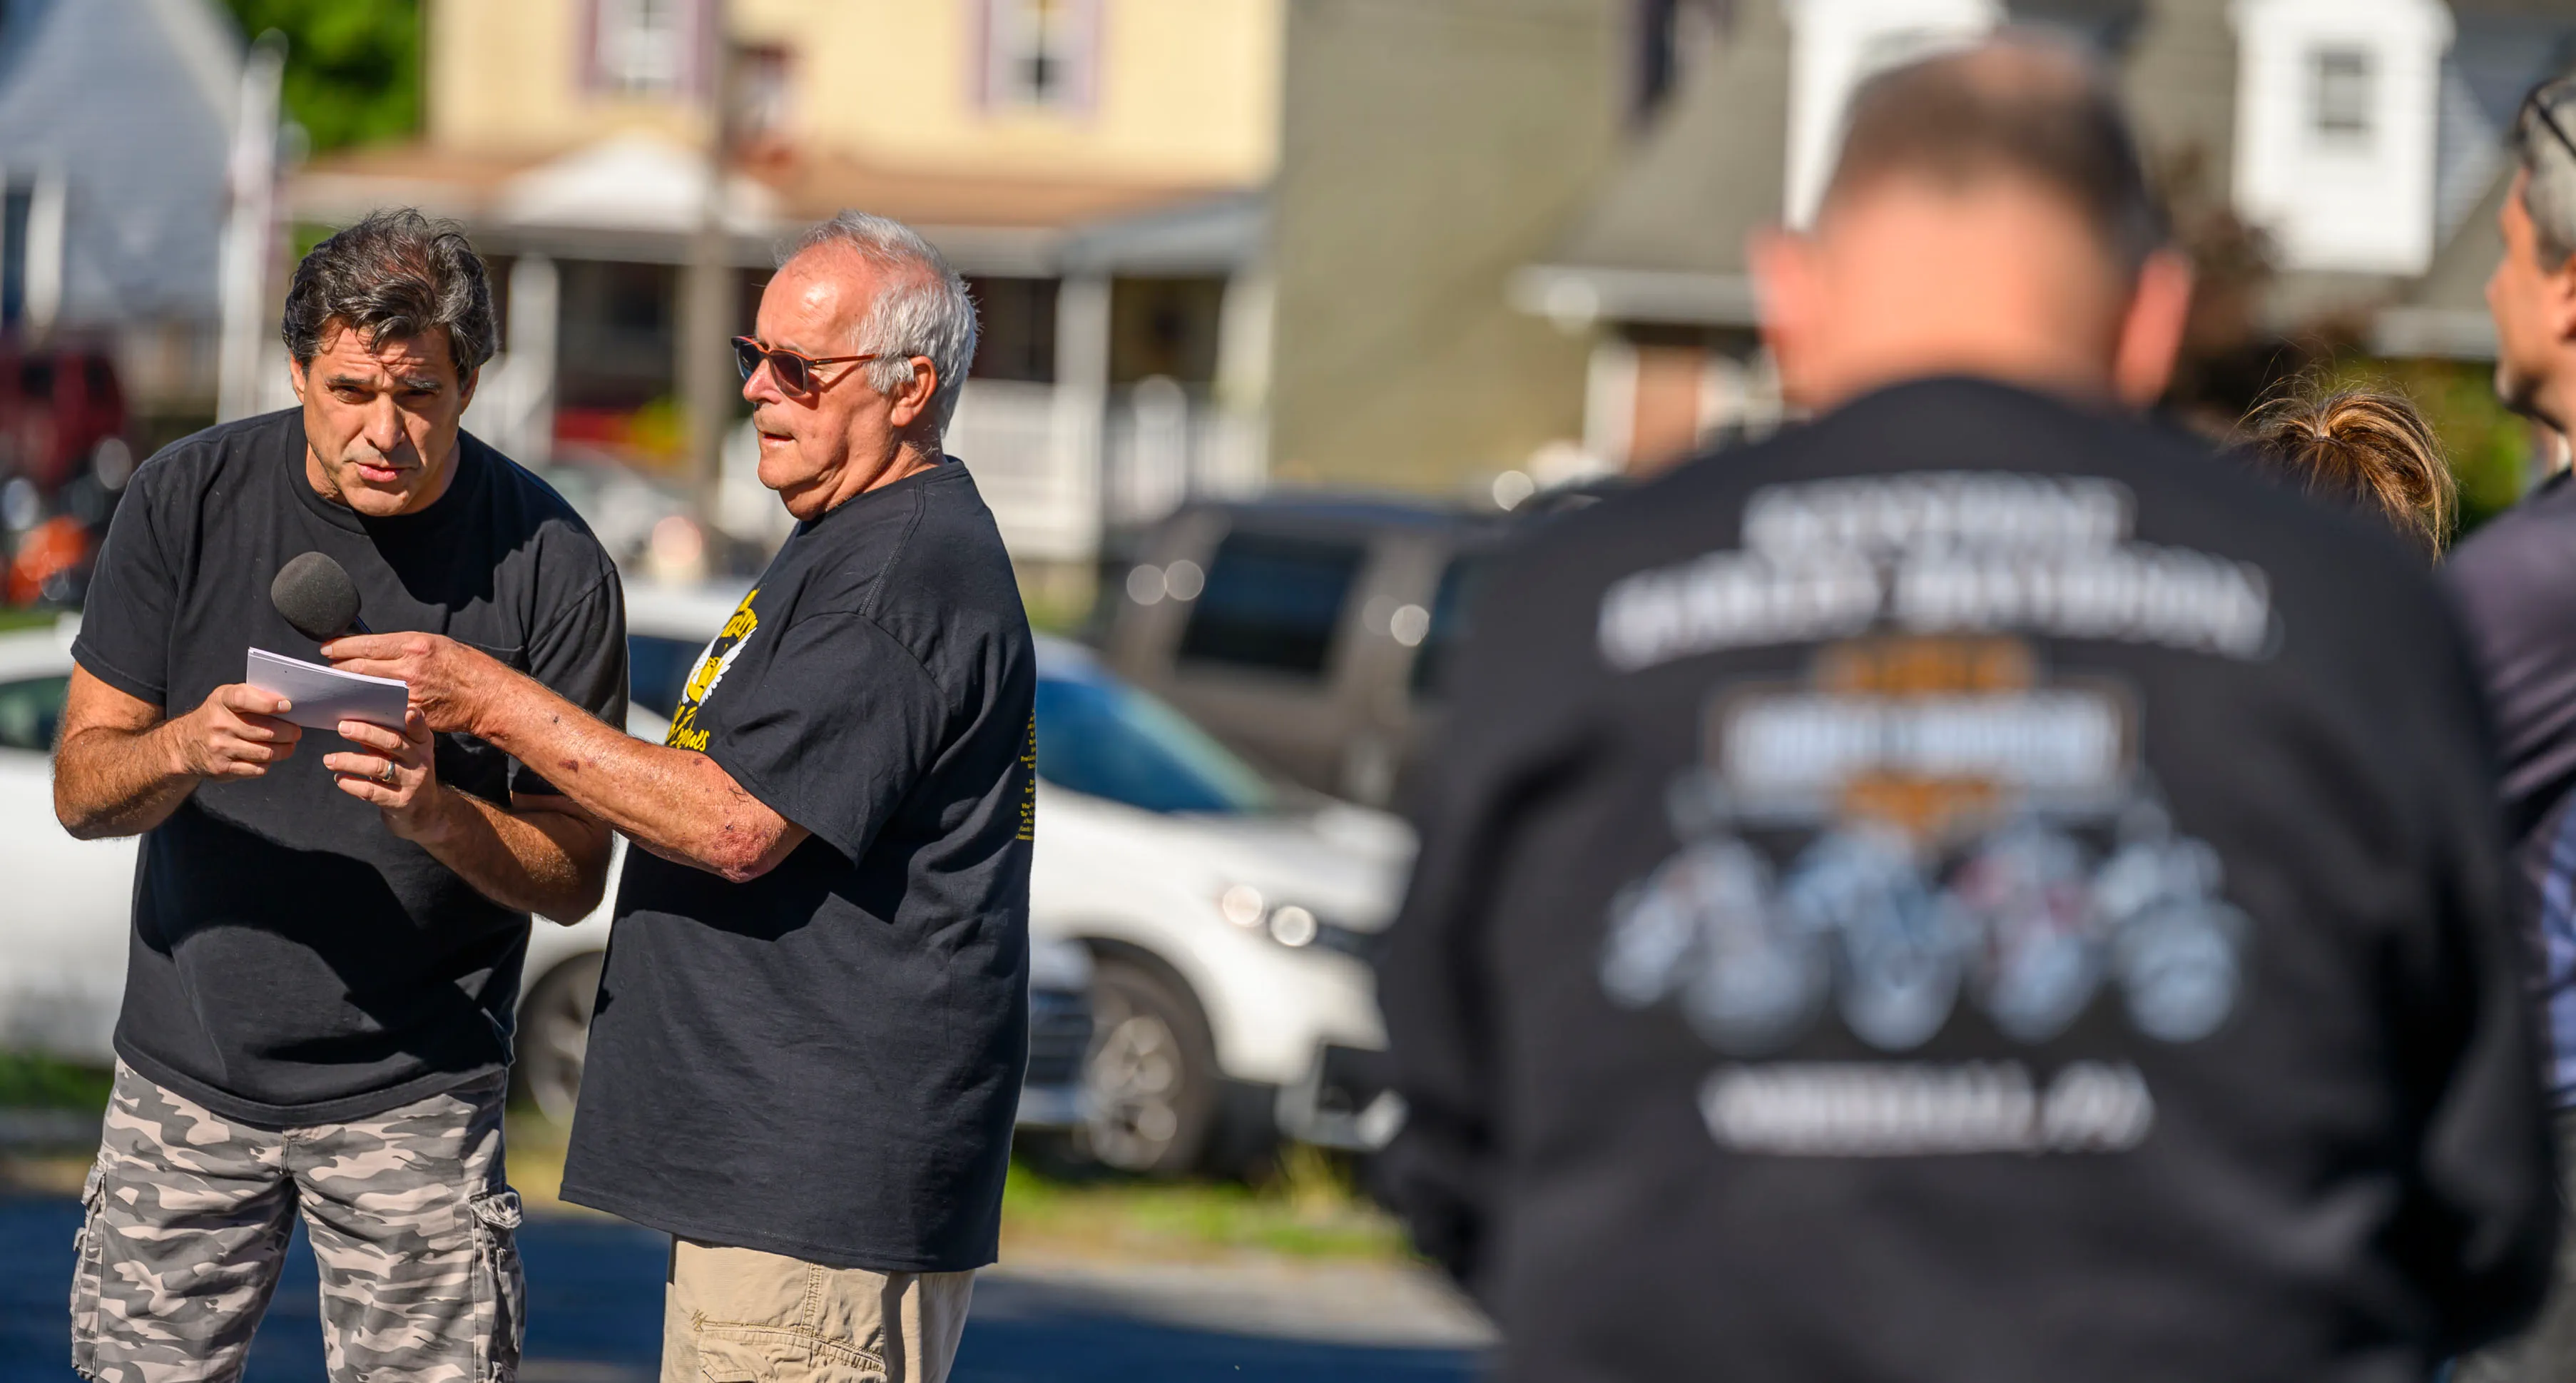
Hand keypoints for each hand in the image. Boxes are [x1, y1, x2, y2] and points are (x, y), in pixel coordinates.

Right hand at [169, 683, 300, 779]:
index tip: (286, 706)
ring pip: (265, 752)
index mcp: (222, 701)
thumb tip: (287, 704)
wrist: (184, 744)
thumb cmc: (217, 717)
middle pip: (265, 731)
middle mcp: (218, 724)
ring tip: (289, 745)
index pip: (243, 698)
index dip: (267, 703)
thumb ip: (253, 696)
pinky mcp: (222, 768)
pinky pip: (257, 769)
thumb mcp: (227, 698)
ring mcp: (219, 748)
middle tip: (296, 732)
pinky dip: (267, 764)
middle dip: (288, 733)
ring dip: (283, 750)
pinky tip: (267, 757)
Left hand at [322, 632, 500, 735]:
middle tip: (329, 670)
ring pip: (366, 691)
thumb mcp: (437, 643)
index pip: (367, 645)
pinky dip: (369, 707)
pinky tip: (361, 706)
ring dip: (350, 690)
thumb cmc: (466, 667)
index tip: (328, 649)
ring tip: (340, 688)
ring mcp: (409, 694)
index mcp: (415, 645)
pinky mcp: (411, 714)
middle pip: (360, 669)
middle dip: (340, 669)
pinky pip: (382, 710)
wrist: (489, 696)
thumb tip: (376, 648)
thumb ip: (405, 646)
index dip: (342, 647)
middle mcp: (409, 669)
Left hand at [325, 707, 445, 839]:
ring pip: (378, 767)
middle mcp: (420, 762)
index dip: (416, 721)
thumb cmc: (406, 776)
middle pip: (393, 743)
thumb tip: (354, 724)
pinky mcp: (400, 803)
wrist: (424, 814)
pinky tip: (340, 779)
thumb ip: (385, 741)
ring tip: (328, 759)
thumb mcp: (404, 756)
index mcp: (422, 745)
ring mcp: (412, 784)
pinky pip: (371, 791)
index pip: (420, 730)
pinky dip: (351, 784)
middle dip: (366, 733)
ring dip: (349, 761)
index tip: (408, 711)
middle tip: (342, 728)